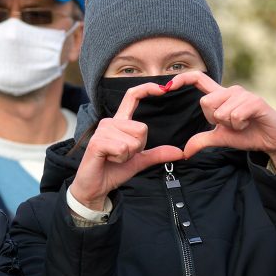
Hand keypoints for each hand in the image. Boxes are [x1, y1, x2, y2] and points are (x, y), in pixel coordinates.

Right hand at [71, 83, 184, 209]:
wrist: (95, 187)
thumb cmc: (113, 171)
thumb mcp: (139, 161)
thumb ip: (157, 154)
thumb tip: (180, 152)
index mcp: (119, 123)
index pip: (132, 97)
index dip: (147, 89)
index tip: (162, 88)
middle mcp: (110, 122)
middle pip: (141, 128)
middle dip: (138, 147)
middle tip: (122, 155)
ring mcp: (102, 131)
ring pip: (133, 140)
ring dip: (128, 155)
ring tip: (114, 158)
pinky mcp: (97, 142)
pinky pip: (122, 148)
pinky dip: (120, 158)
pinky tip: (108, 160)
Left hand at [169, 71, 275, 172]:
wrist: (273, 140)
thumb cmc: (246, 134)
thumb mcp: (220, 138)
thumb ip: (201, 140)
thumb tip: (184, 152)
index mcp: (220, 96)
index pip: (198, 79)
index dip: (182, 79)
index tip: (167, 85)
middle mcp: (231, 90)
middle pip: (205, 103)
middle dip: (214, 119)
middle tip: (230, 124)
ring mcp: (243, 94)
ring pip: (221, 112)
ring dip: (230, 124)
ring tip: (242, 124)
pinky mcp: (255, 101)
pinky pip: (235, 115)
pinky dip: (239, 125)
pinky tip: (249, 124)